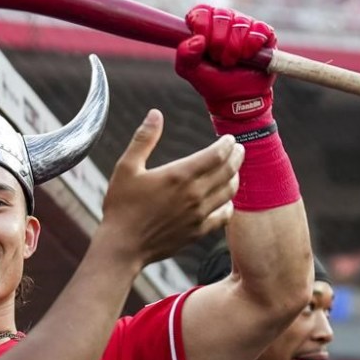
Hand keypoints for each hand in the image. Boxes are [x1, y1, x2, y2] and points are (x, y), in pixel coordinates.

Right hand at [99, 109, 242, 267]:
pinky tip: (226, 200)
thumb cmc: (121, 206)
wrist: (123, 246)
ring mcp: (198, 215)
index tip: (229, 139)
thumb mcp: (126, 167)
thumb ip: (144, 139)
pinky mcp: (198, 232)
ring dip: (235, 178)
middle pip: (228, 171)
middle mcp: (194, 194)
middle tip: (239, 149)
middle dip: (236, 157)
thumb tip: (155, 114)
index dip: (227, 144)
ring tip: (233, 170)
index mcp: (179, 175)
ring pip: (229, 192)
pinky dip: (229, 205)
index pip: (216, 155)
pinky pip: (224, 216)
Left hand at [175, 5, 276, 126]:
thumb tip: (197, 39)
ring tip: (232, 62)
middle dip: (218, 42)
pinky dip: (252, 46)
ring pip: (240, 24)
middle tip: (219, 59)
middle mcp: (226, 20)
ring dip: (235, 48)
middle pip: (221, 15)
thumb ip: (184, 55)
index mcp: (205, 24)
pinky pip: (259, 30)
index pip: (201, 11)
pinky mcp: (264, 33)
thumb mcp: (190, 71)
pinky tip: (249, 57)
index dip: (202, 25)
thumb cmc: (212, 81)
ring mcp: (246, 25)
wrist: (236, 98)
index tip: (203, 44)